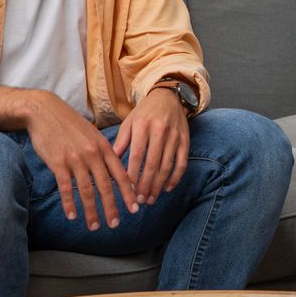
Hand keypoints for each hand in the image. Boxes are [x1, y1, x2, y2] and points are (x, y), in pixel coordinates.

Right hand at [25, 92, 138, 230]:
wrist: (46, 111)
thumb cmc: (71, 124)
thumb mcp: (93, 135)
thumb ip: (104, 153)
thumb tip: (115, 173)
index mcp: (104, 147)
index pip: (120, 174)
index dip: (128, 193)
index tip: (134, 208)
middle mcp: (93, 154)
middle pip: (105, 186)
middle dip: (111, 208)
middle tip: (115, 224)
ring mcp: (75, 159)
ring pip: (86, 190)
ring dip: (91, 211)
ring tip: (94, 226)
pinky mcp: (58, 163)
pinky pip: (65, 188)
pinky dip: (69, 204)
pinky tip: (72, 216)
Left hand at [112, 86, 190, 204]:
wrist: (168, 96)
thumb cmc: (144, 112)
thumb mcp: (129, 123)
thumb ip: (121, 143)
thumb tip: (110, 166)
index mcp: (143, 126)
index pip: (137, 156)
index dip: (133, 175)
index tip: (128, 191)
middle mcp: (160, 131)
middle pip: (153, 164)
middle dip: (146, 185)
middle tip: (140, 200)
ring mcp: (175, 136)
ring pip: (168, 166)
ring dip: (159, 185)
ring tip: (151, 198)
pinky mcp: (185, 140)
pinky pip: (182, 162)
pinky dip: (176, 177)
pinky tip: (168, 188)